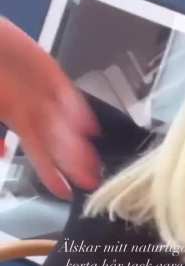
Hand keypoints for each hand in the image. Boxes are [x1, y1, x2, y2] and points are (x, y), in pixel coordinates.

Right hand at [0, 18, 102, 199]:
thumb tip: (2, 152)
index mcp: (18, 121)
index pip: (38, 155)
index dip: (51, 175)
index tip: (64, 193)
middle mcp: (34, 111)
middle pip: (59, 143)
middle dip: (74, 164)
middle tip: (91, 182)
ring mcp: (44, 93)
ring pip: (67, 124)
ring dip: (80, 145)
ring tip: (94, 164)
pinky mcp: (50, 72)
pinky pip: (67, 95)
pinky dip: (78, 111)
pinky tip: (91, 129)